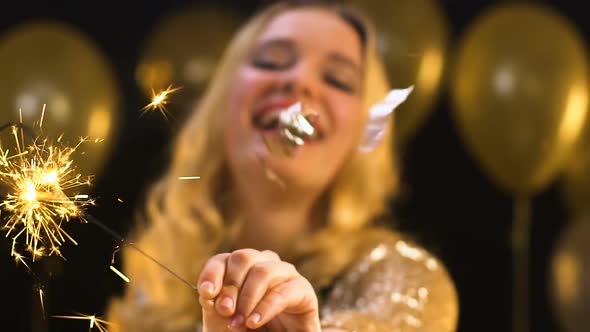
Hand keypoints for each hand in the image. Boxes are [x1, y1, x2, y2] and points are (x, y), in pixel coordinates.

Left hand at [197, 249, 320, 330]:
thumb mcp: (222, 321)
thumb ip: (215, 303)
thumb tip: (209, 291)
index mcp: (243, 269)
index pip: (224, 259)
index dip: (213, 273)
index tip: (207, 293)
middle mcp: (265, 265)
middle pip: (244, 257)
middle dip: (231, 286)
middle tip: (224, 311)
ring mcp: (286, 275)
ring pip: (264, 271)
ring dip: (247, 298)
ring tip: (239, 323)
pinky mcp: (304, 291)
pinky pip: (284, 292)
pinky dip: (266, 307)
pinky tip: (254, 322)